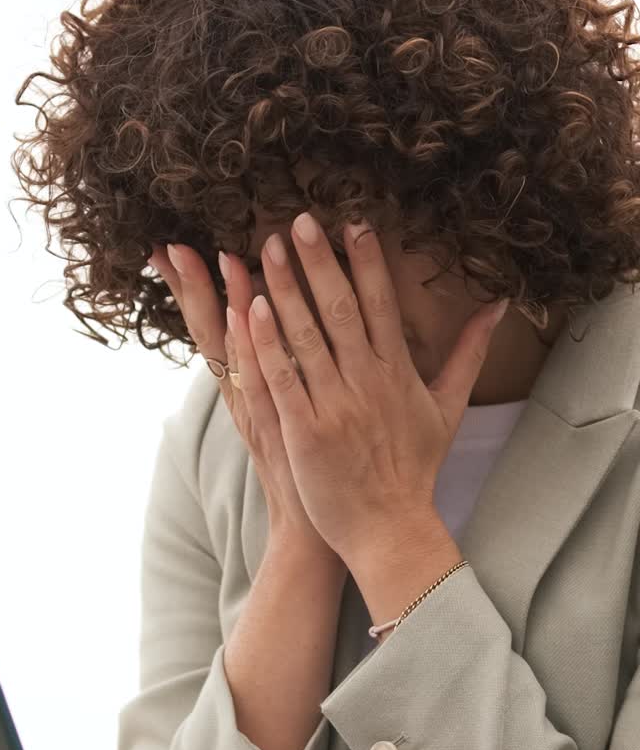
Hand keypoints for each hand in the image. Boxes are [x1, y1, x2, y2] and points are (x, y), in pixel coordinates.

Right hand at [149, 240, 344, 571]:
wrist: (315, 528)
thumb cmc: (307, 467)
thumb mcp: (284, 415)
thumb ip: (279, 369)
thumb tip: (276, 325)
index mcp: (246, 386)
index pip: (213, 324)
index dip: (193, 287)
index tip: (171, 246)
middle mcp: (243, 393)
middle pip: (210, 330)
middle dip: (192, 286)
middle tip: (172, 242)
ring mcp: (259, 408)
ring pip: (235, 347)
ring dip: (226, 300)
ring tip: (218, 255)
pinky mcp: (280, 422)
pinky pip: (261, 375)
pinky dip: (248, 346)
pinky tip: (240, 312)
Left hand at [240, 212, 507, 564]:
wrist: (390, 529)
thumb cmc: (414, 467)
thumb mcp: (449, 407)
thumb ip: (469, 352)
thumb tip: (499, 305)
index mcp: (398, 371)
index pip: (382, 303)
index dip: (367, 262)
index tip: (353, 223)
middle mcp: (368, 382)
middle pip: (340, 309)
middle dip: (319, 261)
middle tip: (297, 221)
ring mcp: (335, 405)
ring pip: (306, 336)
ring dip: (284, 289)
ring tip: (264, 249)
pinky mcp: (306, 430)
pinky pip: (282, 377)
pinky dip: (265, 342)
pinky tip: (249, 309)